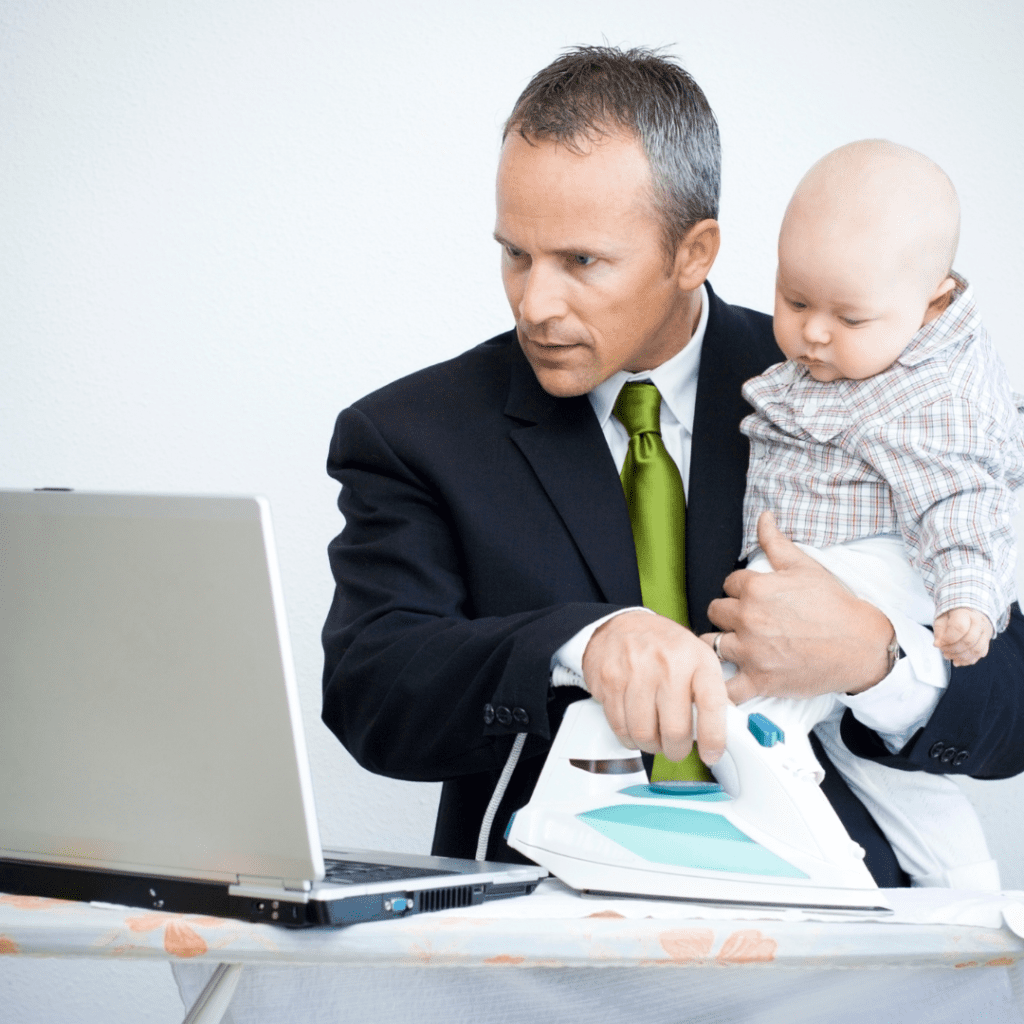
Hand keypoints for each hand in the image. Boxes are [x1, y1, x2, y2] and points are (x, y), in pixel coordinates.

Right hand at [582, 610, 726, 763]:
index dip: (713, 737)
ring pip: (644, 733)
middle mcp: (667, 664)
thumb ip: (712, 692)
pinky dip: (629, 737)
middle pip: (674, 729)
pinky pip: (620, 727)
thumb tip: (728, 730)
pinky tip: (635, 729)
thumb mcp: (697, 658)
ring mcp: (636, 672)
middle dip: (676, 750)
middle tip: (676, 749)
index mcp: (697, 659)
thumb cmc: (663, 648)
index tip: (711, 754)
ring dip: (651, 745)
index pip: (712, 704)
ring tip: (654, 737)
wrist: (621, 626)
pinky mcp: (611, 681)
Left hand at [703, 512, 892, 702]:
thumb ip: (776, 542)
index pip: (728, 583)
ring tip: (735, 645)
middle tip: (746, 620)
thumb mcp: (804, 566)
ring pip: (711, 645)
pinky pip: (725, 688)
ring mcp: (751, 651)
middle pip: (715, 611)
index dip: (740, 589)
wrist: (862, 645)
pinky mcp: (759, 680)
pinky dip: (719, 688)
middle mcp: (748, 619)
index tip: (755, 597)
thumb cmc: (834, 605)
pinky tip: (722, 682)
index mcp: (756, 589)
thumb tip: (764, 516)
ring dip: (719, 644)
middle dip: (727, 614)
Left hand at [934, 607, 992, 665]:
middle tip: (943, 651)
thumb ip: (939, 630)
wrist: (968, 610)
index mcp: (965, 613)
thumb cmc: (952, 615)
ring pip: (977, 650)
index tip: (939, 643)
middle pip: (969, 641)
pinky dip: (968, 660)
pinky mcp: (987, 640)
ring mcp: (986, 631)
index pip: (959, 628)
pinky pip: (981, 653)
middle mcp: (979, 622)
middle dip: (953, 650)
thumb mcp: (941, 618)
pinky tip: (958, 659)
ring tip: (949, 656)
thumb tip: (937, 644)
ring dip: (960, 657)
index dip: (948, 639)